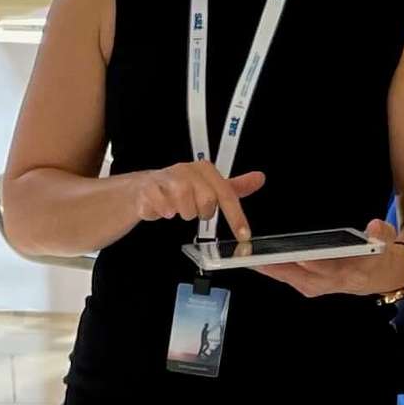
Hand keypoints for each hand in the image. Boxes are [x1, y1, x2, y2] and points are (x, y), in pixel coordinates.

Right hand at [132, 159, 264, 246]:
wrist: (144, 188)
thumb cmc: (178, 189)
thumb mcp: (209, 187)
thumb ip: (234, 187)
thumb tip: (259, 178)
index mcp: (204, 169)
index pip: (226, 194)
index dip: (236, 217)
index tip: (243, 235)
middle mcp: (187, 170)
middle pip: (207, 201)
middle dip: (200, 212)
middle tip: (192, 209)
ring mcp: (168, 178)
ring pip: (185, 207)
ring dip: (182, 213)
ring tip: (176, 208)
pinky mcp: (150, 188)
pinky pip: (163, 208)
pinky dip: (163, 213)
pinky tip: (162, 209)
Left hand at [246, 219, 403, 300]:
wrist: (374, 277)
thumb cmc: (376, 258)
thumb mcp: (386, 243)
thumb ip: (382, 234)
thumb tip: (374, 227)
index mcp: (345, 274)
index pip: (324, 268)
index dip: (309, 262)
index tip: (295, 255)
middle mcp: (324, 283)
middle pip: (295, 274)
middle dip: (275, 265)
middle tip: (254, 253)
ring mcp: (312, 285)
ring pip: (285, 276)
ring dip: (265, 267)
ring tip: (245, 255)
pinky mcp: (303, 283)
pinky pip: (283, 275)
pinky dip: (268, 268)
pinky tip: (252, 258)